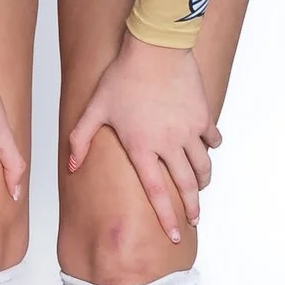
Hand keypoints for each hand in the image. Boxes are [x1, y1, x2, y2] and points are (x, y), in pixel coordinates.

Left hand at [65, 35, 219, 245]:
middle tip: (194, 221)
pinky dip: (211, 147)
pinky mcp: (203, 116)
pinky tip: (207, 148)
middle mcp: (169, 144)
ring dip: (202, 181)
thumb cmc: (122, 76)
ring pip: (203, 166)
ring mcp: (189, 131)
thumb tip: (72, 166)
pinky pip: (213, 139)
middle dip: (192, 208)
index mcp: (142, 147)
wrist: (155, 48)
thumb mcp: (95, 108)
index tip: (174, 235)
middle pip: (186, 186)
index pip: (156, 192)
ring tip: (199, 188)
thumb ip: (81, 139)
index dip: (165, 216)